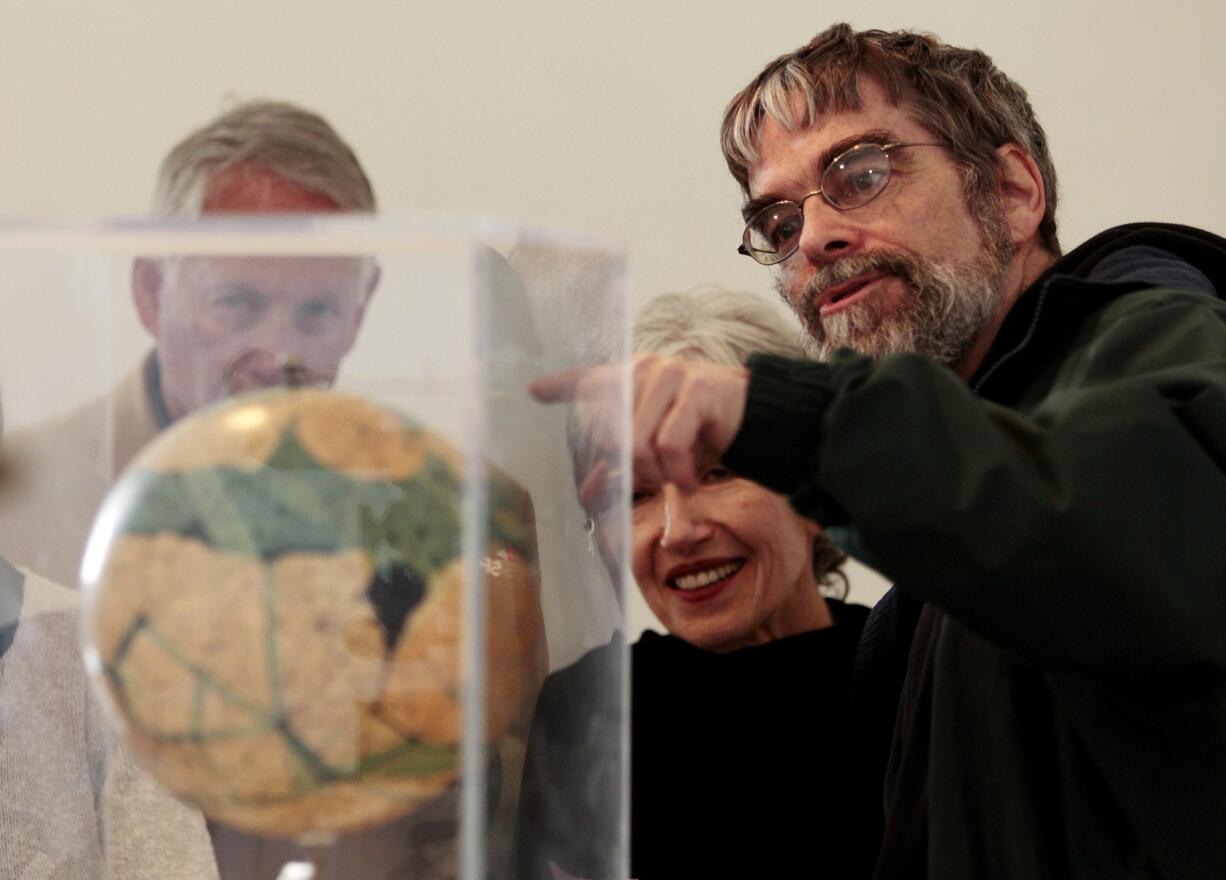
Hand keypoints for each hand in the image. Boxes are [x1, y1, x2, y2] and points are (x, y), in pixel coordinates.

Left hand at [530, 354, 749, 491]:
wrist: (758, 423)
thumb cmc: (703, 435)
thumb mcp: (658, 452)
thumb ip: (621, 466)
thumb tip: (587, 494)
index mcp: (632, 378)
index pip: (589, 379)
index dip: (560, 386)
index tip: (533, 390)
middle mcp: (646, 369)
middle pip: (613, 434)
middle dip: (635, 471)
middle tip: (663, 479)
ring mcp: (671, 375)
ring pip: (639, 443)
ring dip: (660, 474)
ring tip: (680, 477)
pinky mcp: (696, 389)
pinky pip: (669, 445)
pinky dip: (680, 472)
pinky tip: (692, 478)